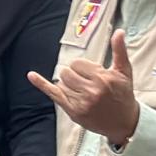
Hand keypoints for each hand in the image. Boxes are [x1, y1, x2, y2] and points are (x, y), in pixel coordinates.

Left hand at [33, 28, 139, 146]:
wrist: (124, 123)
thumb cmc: (124, 95)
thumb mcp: (124, 72)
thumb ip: (120, 51)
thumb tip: (118, 32)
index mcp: (102, 79)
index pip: (78, 63)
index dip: (83, 67)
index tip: (92, 74)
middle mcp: (91, 91)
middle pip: (67, 72)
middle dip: (75, 74)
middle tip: (87, 83)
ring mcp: (80, 103)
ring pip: (61, 82)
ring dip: (69, 84)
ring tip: (84, 91)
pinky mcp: (73, 111)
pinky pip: (53, 94)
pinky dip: (41, 84)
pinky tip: (31, 75)